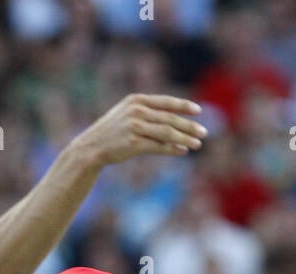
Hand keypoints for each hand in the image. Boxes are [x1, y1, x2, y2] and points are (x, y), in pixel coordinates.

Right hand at [70, 94, 205, 167]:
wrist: (91, 147)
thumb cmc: (112, 132)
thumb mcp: (127, 114)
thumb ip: (148, 113)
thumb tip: (174, 121)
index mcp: (136, 100)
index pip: (166, 102)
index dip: (184, 106)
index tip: (198, 111)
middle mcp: (136, 111)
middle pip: (170, 118)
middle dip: (189, 126)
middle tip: (204, 132)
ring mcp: (135, 127)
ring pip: (167, 132)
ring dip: (185, 139)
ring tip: (197, 144)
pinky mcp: (133, 143)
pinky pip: (159, 146)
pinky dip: (173, 149)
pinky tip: (183, 151)